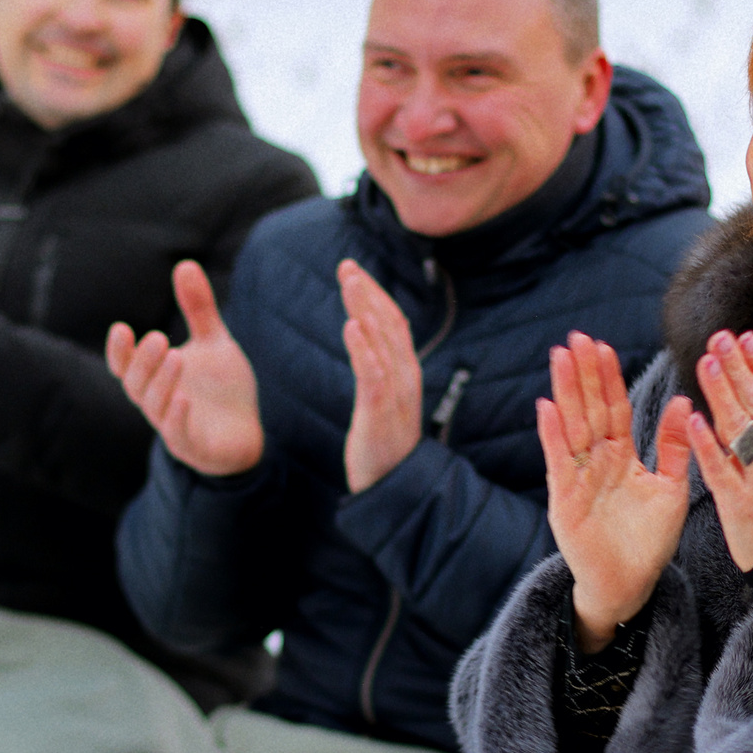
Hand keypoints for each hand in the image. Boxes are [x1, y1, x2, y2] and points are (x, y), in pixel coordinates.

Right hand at [105, 260, 265, 476]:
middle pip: (136, 384)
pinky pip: (178, 435)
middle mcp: (157, 402)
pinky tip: (185, 399)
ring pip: (155, 407)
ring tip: (177, 355)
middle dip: (144, 361)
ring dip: (162, 382)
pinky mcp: (194, 447)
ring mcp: (173, 426)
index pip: (125, 365)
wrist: (246, 434)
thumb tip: (185, 263)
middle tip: (159, 338)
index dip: (119, 350)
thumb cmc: (222, 390)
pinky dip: (178, 417)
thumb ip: (198, 309)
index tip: (122, 328)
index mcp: (155, 378)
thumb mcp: (214, 343)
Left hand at [339, 259, 422, 493]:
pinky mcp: (380, 412)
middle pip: (388, 324)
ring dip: (365, 309)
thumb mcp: (384, 398)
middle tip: (347, 266)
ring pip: (381, 342)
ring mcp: (395, 394)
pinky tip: (350, 327)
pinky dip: (363, 348)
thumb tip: (366, 340)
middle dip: (367, 292)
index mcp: (405, 371)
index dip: (375, 294)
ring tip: (349, 283)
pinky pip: (373, 375)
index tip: (354, 271)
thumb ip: (379, 369)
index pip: (393, 322)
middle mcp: (405, 376)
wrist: (393, 486)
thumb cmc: (384, 442)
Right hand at [540, 331, 693, 650]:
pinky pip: (558, 462)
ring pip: (571, 427)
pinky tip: (546, 407)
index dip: (608, 378)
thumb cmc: (649, 541)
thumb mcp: (671, 488)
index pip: (614, 408)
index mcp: (622, 456)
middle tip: (576, 337)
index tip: (603, 346)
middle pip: (589, 409)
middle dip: (582, 374)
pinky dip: (551, 436)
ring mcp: (578, 479)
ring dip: (564, 392)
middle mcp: (596, 462)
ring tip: (559, 357)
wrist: (630, 585)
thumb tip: (686, 402)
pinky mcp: (565, 501)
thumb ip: (675, 447)